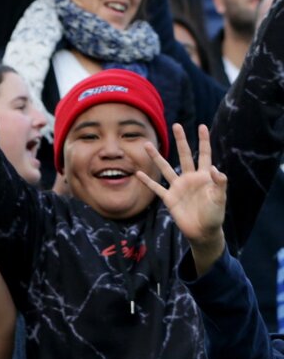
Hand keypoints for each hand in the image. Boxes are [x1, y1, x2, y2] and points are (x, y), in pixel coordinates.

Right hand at [137, 124, 226, 271]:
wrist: (203, 233)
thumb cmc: (214, 216)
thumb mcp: (219, 199)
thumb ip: (219, 184)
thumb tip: (216, 169)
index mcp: (204, 177)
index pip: (204, 155)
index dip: (204, 141)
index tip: (202, 126)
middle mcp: (189, 178)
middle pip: (184, 155)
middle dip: (180, 140)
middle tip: (176, 125)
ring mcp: (178, 187)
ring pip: (165, 168)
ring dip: (156, 157)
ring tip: (146, 145)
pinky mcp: (169, 198)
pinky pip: (156, 187)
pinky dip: (147, 181)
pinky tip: (138, 173)